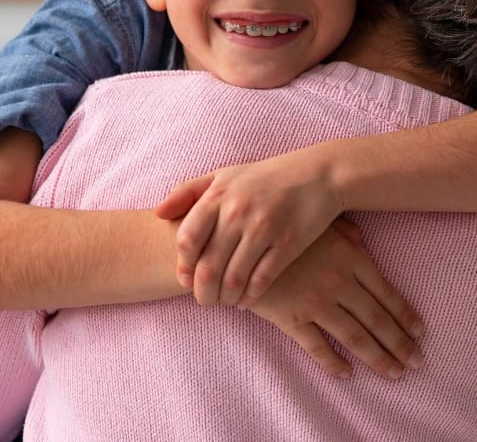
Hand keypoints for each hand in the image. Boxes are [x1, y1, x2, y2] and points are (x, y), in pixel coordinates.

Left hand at [155, 147, 344, 306]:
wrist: (319, 176)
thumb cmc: (265, 178)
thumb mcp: (225, 175)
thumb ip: (189, 192)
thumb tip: (157, 213)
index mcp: (219, 195)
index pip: (187, 240)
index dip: (182, 265)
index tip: (185, 279)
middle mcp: (238, 212)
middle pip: (208, 267)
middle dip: (202, 293)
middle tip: (204, 301)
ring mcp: (265, 229)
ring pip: (234, 278)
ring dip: (225, 297)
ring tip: (225, 301)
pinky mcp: (289, 243)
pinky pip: (262, 280)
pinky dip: (250, 296)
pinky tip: (246, 299)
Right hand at [245, 218, 424, 379]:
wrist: (238, 242)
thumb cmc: (281, 226)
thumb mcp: (319, 222)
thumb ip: (345, 232)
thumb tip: (362, 239)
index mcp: (350, 257)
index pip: (387, 293)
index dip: (406, 315)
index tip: (421, 332)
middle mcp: (339, 283)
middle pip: (377, 320)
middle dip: (400, 344)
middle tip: (418, 362)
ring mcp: (316, 303)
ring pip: (355, 337)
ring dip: (378, 358)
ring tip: (394, 374)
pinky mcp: (292, 319)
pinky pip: (318, 347)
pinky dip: (334, 363)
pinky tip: (348, 374)